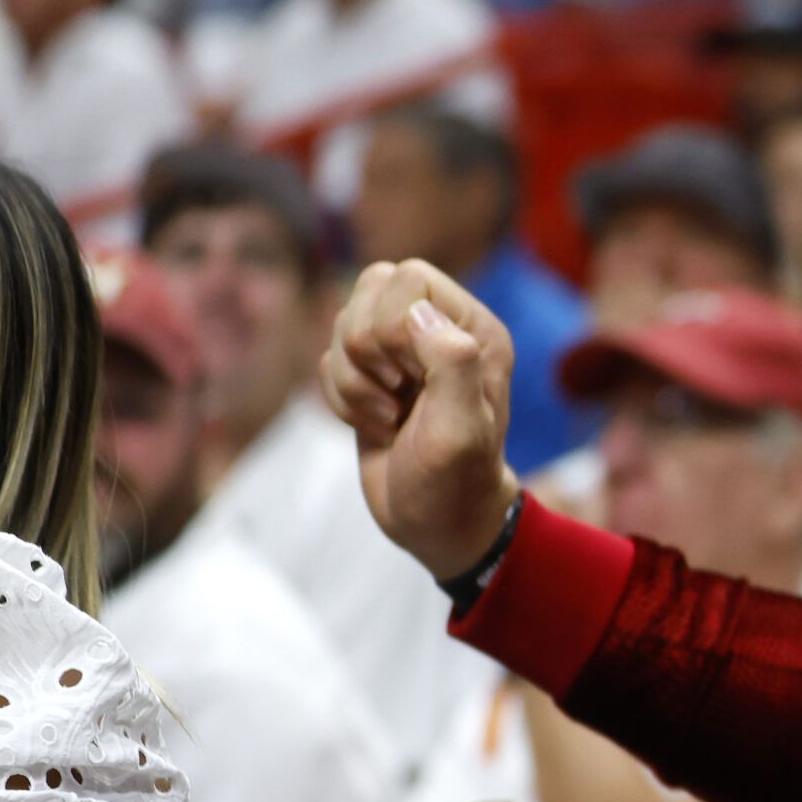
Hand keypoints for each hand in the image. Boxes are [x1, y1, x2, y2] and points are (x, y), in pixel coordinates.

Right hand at [320, 259, 518, 579]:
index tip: (410, 379)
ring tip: (389, 416)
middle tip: (396, 394)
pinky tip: (374, 425)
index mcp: (474, 329)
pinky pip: (327, 359)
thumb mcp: (462, 429)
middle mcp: (440, 330)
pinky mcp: (371, 375)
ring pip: (343, 322)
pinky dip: (341, 397)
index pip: (409, 277)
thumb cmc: (455, 482)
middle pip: (369, 287)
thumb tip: (419, 314)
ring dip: (352, 378)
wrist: (437, 524)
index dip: (393, 324)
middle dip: (365, 348)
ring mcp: (403, 352)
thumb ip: (453, 364)